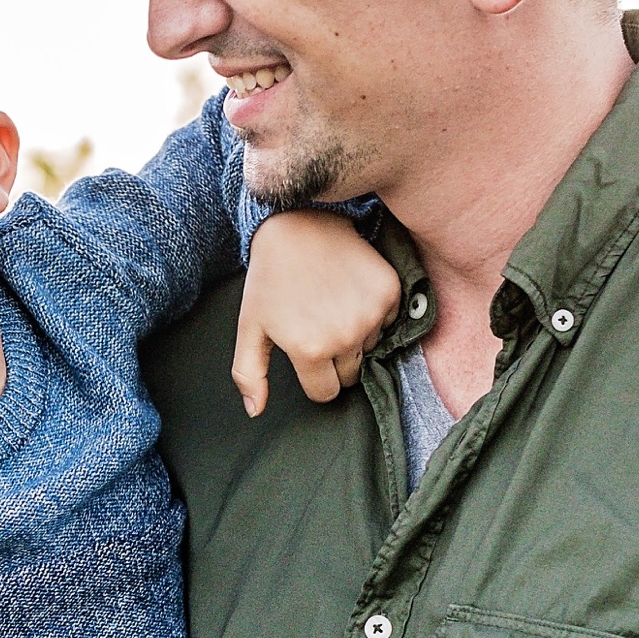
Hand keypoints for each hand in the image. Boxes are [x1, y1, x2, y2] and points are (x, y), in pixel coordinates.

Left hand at [233, 209, 400, 417]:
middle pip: (349, 373)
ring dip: (355, 334)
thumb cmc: (269, 280)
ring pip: (370, 346)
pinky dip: (372, 311)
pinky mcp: (389, 290)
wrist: (297, 225)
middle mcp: (345, 336)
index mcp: (310, 350)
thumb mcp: (250, 327)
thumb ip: (249, 374)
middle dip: (334, 359)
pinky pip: (387, 320)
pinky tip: (349, 290)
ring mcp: (370, 313)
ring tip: (331, 303)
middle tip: (317, 325)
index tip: (305, 353)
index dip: (314, 378)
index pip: (325, 392)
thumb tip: (255, 411)